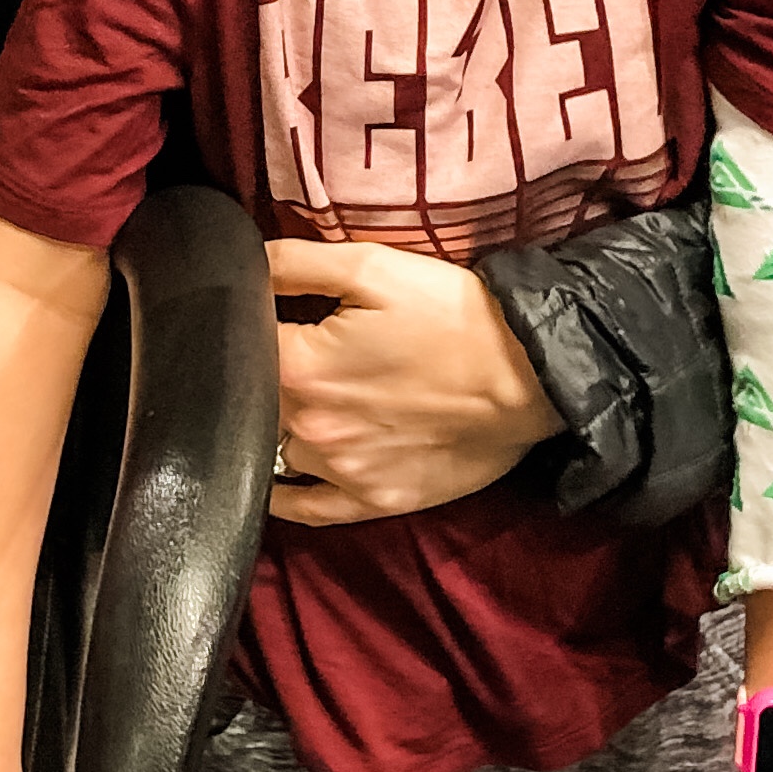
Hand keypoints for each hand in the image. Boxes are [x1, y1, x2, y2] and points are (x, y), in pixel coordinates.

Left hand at [266, 241, 558, 525]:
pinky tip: (278, 479)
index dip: (246, 326)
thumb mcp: (372, 266)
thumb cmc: (453, 316)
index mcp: (300, 368)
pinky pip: (307, 509)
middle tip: (295, 354)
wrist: (532, 374)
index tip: (261, 315)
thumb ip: (293, 263)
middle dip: (262, 376)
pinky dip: (285, 495)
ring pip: (277, 450)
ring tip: (307, 402)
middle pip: (255, 402)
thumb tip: (241, 265)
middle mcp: (309, 429)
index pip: (240, 346)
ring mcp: (340, 472)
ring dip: (280, 426)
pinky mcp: (373, 500)